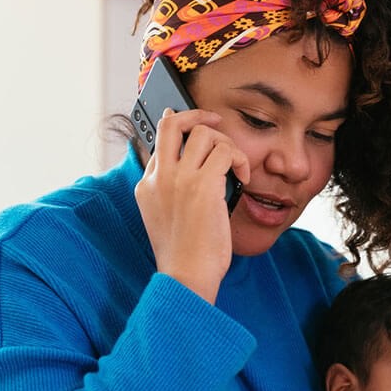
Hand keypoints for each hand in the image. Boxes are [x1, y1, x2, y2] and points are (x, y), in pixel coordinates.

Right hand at [134, 108, 248, 303]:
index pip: (159, 143)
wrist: (186, 275)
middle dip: (196, 114)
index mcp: (146, 186)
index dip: (179, 130)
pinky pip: (226, 152)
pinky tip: (244, 177)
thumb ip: (174, 193)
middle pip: (172, 124)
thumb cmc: (185, 255)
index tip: (194, 126)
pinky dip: (240, 160)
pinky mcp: (202, 185)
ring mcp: (179, 178)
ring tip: (235, 165)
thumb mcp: (167, 220)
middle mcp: (159, 177)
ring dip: (226, 143)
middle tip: (216, 121)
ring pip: (203, 133)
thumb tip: (202, 174)